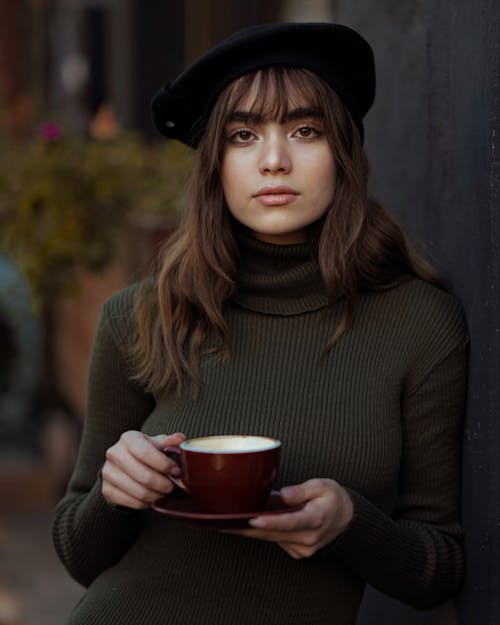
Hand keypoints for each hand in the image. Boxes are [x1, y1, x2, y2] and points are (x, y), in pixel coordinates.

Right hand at [101, 431, 184, 508]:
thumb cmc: (145, 453)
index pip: (146, 453)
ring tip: (163, 493)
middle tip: (172, 486)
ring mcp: (108, 472)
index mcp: (128, 438)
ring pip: (139, 492)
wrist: (123, 466)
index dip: (164, 464)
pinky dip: (146, 503)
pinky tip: (152, 497)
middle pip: (144, 476)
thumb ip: (169, 442)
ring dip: (156, 495)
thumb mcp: (156, 444)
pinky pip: (132, 502)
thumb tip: (180, 438)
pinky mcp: (106, 490)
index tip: (176, 471)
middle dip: (163, 484)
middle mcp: (114, 453)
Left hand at [226, 478, 352, 558]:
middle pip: (273, 533)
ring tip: (227, 520)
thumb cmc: (332, 497)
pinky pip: (275, 541)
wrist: (346, 519)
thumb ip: (302, 490)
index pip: (291, 521)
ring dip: (250, 530)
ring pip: (270, 538)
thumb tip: (283, 495)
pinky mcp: (297, 552)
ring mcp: (302, 548)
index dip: (270, 522)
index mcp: (316, 518)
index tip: (253, 519)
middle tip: (222, 521)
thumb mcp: (322, 485)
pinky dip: (262, 532)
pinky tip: (249, 523)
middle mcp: (308, 537)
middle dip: (247, 528)